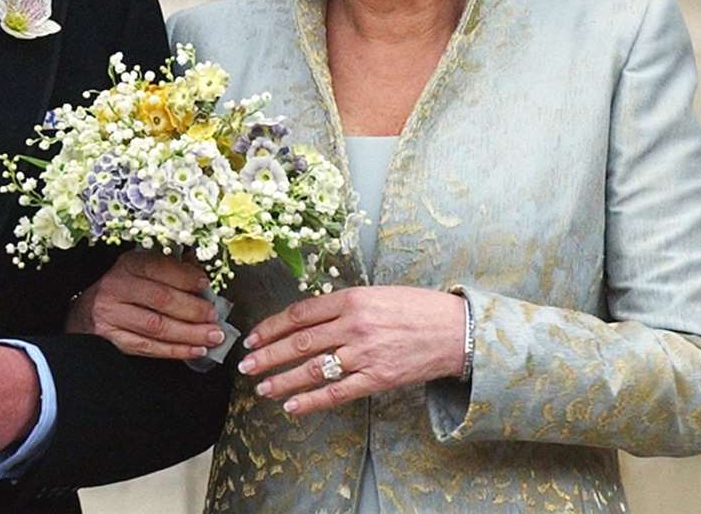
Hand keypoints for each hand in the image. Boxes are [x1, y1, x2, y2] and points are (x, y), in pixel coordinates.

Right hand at [65, 250, 223, 360]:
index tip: (206, 285)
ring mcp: (112, 315)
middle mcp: (116, 287)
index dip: (185, 277)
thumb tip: (201, 274)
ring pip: (157, 326)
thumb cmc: (122, 290)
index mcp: (127, 264)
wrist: (85, 313)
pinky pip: (149, 347)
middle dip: (193, 310)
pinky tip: (195, 350)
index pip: (159, 268)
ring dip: (190, 333)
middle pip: (161, 299)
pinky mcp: (112, 339)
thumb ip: (169, 270)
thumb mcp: (140, 271)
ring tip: (213, 336)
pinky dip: (175, 350)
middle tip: (215, 317)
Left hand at [238, 286, 465, 414]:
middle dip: (268, 354)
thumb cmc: (414, 308)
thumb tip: (306, 319)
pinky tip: (292, 406)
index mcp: (351, 298)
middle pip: (299, 341)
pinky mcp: (378, 378)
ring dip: (283, 379)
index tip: (253, 336)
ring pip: (313, 368)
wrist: (454, 330)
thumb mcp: (374, 294)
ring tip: (262, 386)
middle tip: (246, 364)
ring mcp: (365, 353)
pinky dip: (312, 400)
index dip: (272, 326)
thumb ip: (341, 305)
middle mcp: (354, 325)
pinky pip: (338, 392)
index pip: (300, 313)